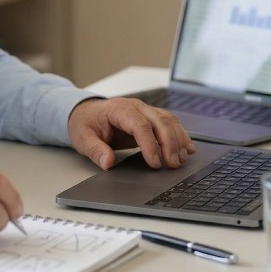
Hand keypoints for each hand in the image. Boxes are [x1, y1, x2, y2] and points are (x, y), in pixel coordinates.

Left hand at [67, 98, 196, 169]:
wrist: (86, 113)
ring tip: (181, 160)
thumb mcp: (82, 138)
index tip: (155, 163)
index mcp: (120, 110)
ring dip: (178, 140)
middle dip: (170, 143)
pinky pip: (170, 123)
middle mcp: (136, 107)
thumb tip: (108, 163)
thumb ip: (95, 150)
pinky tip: (187, 148)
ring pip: (169, 121)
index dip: (150, 145)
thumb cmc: (85, 123)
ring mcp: (145, 111)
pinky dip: (180, 135)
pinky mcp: (151, 118)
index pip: (140, 126)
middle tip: (173, 164)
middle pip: (160, 121)